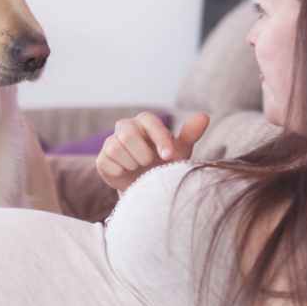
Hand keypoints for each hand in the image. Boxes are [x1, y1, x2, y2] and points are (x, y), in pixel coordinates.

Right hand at [95, 111, 210, 193]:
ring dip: (133, 163)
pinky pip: (109, 162)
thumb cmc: (164, 165)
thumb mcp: (179, 152)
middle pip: (127, 134)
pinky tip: (127, 173)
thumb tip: (204, 116)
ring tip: (140, 169)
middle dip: (143, 154)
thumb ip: (189, 134)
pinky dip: (121, 172)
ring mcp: (111, 142)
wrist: (148, 189)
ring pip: (116, 148)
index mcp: (145, 122)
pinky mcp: (102, 159)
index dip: (159, 138)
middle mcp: (125, 127)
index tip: (168, 156)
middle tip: (151, 164)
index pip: (149, 120)